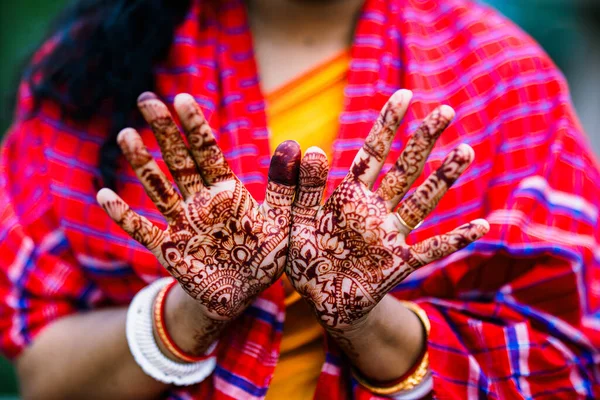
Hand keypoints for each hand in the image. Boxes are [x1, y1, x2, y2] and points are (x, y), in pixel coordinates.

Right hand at [97, 93, 299, 320]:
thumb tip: (296, 145)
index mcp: (227, 192)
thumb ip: (285, 187)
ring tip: (125, 135)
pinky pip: (143, 230)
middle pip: (178, 160)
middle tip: (146, 99)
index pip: (208, 151)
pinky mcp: (168, 250)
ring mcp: (181, 223)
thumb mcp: (281, 221)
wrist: (243, 294)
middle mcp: (200, 202)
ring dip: (142, 164)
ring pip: (158, 188)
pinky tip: (104, 196)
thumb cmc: (264, 256)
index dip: (195, 126)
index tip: (181, 98)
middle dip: (163, 130)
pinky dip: (124, 216)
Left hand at [286, 90, 488, 331]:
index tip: (404, 94)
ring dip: (444, 179)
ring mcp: (391, 235)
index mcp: (349, 196)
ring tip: (466, 150)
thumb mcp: (294, 222)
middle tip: (446, 111)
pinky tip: (481, 226)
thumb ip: (299, 189)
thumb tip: (307, 147)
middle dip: (423, 141)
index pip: (372, 153)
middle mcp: (375, 210)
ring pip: (422, 201)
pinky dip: (455, 240)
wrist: (321, 300)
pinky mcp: (399, 264)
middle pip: (405, 169)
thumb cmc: (306, 260)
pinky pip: (432, 250)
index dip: (387, 125)